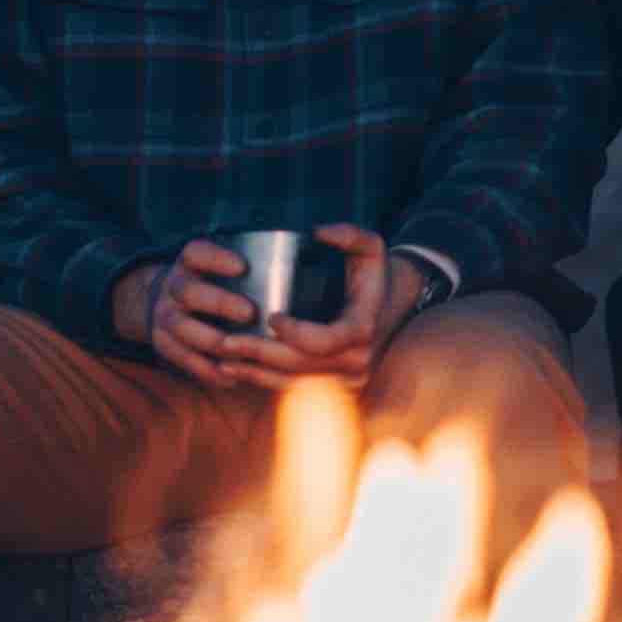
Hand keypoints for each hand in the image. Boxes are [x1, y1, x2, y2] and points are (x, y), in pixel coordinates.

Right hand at [112, 238, 257, 387]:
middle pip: (189, 292)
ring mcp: (164, 315)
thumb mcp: (221, 266)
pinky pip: (181, 358)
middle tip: (250, 312)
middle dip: (219, 303)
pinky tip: (231, 378)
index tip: (243, 267)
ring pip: (181, 328)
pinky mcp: (163, 343)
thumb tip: (306, 258)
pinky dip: (206, 370)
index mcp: (190, 262)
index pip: (196, 253)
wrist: (168, 302)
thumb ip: (252, 266)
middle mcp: (173, 286)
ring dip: (212, 340)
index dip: (216, 259)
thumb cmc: (214, 283)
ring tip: (240, 351)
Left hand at [208, 224, 406, 391]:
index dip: (294, 333)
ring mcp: (349, 380)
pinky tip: (238, 369)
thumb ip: (349, 234)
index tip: (269, 316)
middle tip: (227, 341)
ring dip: (256, 373)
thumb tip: (317, 232)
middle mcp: (358, 362)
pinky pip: (297, 389)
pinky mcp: (337, 388)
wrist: (398, 304)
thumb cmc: (375, 272)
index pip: (323, 341)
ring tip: (223, 358)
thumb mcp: (371, 245)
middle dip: (261, 355)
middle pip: (301, 367)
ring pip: (295, 384)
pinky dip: (265, 381)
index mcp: (363, 329)